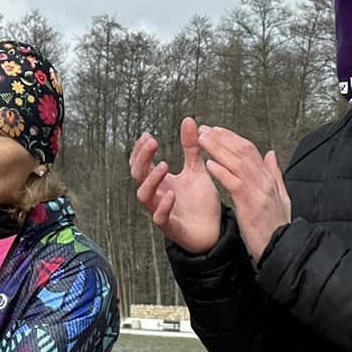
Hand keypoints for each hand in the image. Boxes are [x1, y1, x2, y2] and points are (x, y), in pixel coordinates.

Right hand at [129, 119, 223, 253]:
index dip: (141, 150)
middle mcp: (157, 194)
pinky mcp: (170, 227)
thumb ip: (190, 147)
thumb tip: (188, 120)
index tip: (148, 135)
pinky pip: (159, 217)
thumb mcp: (197, 169)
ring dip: (151, 179)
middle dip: (142, 158)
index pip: (141, 163)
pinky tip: (171, 194)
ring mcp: (161, 210)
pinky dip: (163, 205)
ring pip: (144, 196)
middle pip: (138, 175)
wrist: (213, 231)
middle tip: (152, 143)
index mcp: (160, 181)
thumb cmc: (201, 202)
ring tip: (164, 165)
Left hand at [198, 124, 291, 262]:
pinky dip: (221, 172)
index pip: (250, 149)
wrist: (283, 248)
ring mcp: (258, 192)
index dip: (231, 138)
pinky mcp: (250, 205)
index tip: (216, 131)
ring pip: (237, 162)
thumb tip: (271, 154)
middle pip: (242, 151)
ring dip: (217, 149)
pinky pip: (234, 183)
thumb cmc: (277, 227)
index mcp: (269, 178)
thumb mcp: (281, 197)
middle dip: (221, 138)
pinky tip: (209, 165)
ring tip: (202, 140)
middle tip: (204, 130)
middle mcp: (264, 181)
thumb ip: (275, 174)